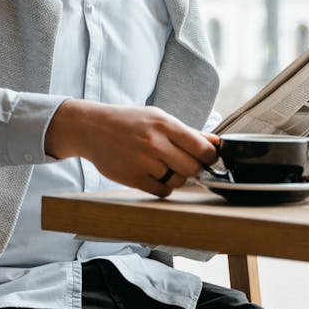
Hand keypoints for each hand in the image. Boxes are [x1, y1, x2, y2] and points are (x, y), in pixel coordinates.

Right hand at [45, 99, 217, 196]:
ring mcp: (143, 162)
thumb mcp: (158, 117)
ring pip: (179, 181)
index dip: (210, 157)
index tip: (208, 158)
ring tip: (165, 166)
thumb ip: (188, 132)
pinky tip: (155, 174)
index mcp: (164, 124)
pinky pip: (162, 191)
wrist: (92, 128)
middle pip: (194, 168)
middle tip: (187, 164)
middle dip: (195, 169)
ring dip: (177, 177)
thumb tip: (216, 142)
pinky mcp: (133, 178)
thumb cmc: (129, 122)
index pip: (202, 148)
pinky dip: (163, 186)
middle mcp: (155, 143)